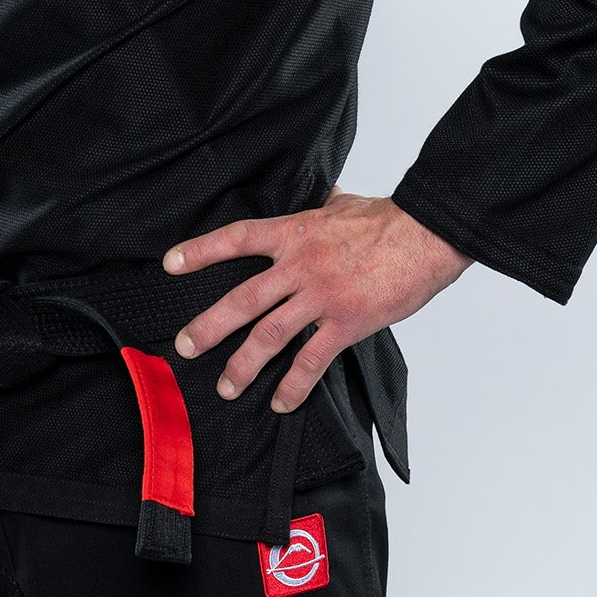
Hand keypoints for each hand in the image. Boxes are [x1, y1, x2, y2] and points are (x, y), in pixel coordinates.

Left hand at [164, 190, 472, 412]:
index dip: (201, 251)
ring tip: (225, 386)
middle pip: (242, 299)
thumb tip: (320, 194)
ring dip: (242, 365)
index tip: (171, 264)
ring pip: (269, 335)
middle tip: (185, 346)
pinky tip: (281, 402)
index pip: (237, 239)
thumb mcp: (343, 203)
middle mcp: (300, 266)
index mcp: (295, 232)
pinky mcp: (346, 323)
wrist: (426, 235)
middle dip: (209, 326)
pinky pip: (312, 360)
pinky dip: (293, 385)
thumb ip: (323, 205)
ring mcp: (321, 296)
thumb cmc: (388, 219)